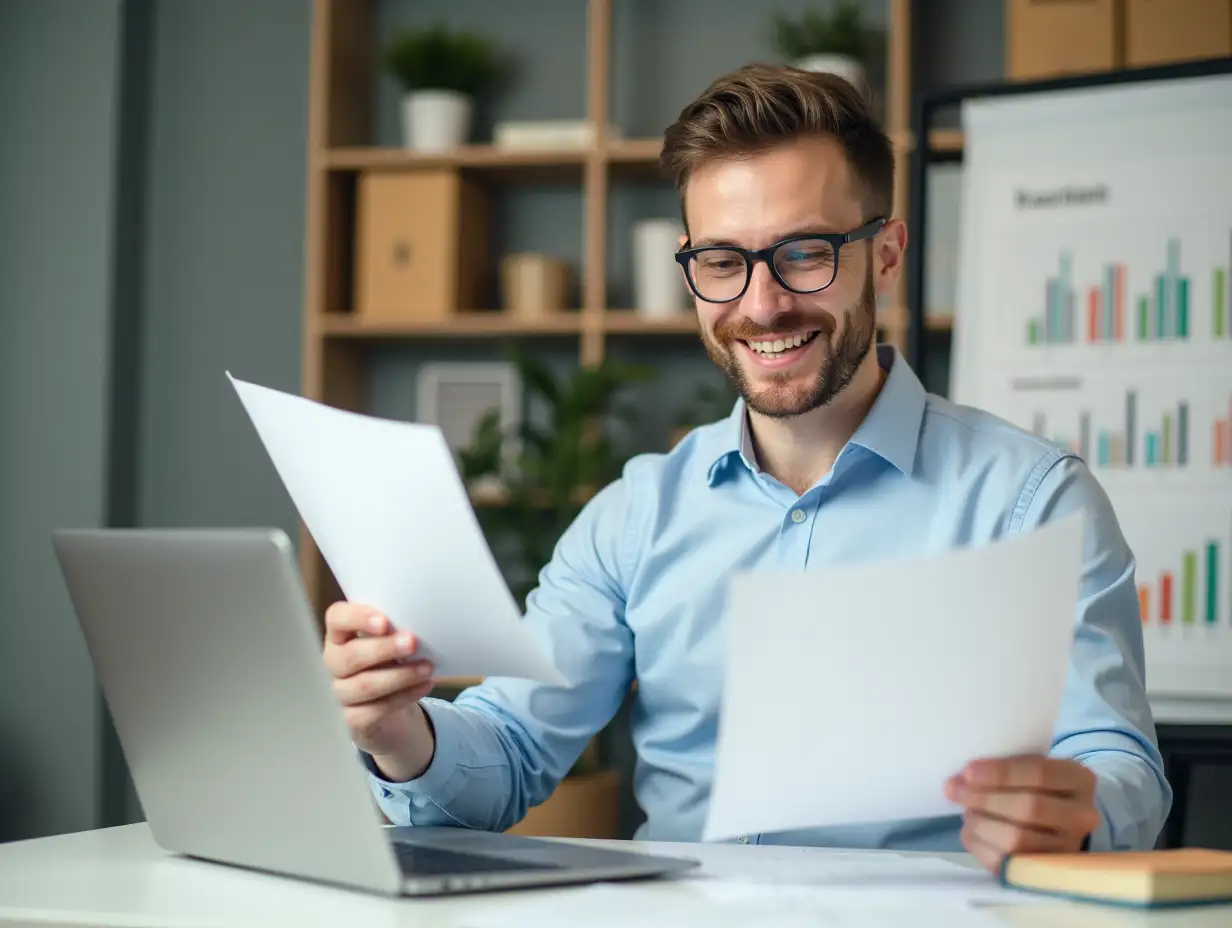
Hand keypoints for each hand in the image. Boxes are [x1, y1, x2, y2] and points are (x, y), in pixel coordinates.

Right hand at [323, 602, 435, 765]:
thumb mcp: (389, 641)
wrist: (389, 705)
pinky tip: (424, 685)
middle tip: (412, 642)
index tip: (384, 621)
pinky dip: (405, 696)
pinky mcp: (352, 719)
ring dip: (400, 675)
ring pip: (365, 685)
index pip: (336, 619)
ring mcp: (340, 693)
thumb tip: (418, 622)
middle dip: (383, 648)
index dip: (356, 618)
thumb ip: (394, 629)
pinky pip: (377, 709)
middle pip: (350, 656)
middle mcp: (334, 663)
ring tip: (427, 667)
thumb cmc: (388, 662)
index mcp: (340, 636)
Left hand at [945, 755, 1100, 873]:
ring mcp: (1067, 849)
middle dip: (984, 798)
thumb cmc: (1035, 787)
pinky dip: (979, 845)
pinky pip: (1005, 863)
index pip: (1039, 773)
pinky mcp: (1044, 874)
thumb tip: (961, 780)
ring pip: (1016, 839)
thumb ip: (1001, 769)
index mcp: (1079, 780)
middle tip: (955, 790)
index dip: (999, 774)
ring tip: (966, 811)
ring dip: (980, 823)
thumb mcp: (1029, 767)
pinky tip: (971, 831)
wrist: (1057, 822)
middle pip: (1028, 808)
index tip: (968, 772)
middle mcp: (1082, 817)